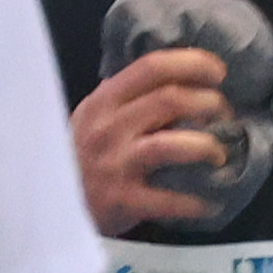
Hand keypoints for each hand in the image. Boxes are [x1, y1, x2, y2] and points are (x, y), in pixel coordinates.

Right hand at [69, 46, 230, 233]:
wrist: (48, 209)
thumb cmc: (78, 160)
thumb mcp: (92, 119)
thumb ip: (126, 99)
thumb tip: (176, 80)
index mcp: (103, 102)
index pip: (152, 67)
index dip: (193, 63)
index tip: (218, 73)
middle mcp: (107, 128)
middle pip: (170, 100)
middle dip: (210, 103)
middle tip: (224, 116)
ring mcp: (113, 165)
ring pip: (172, 144)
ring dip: (207, 146)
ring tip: (218, 154)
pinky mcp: (121, 200)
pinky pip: (168, 199)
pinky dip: (195, 202)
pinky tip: (207, 203)